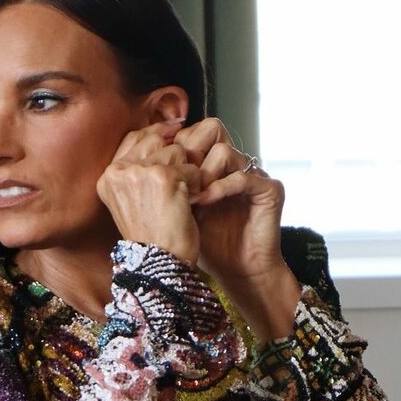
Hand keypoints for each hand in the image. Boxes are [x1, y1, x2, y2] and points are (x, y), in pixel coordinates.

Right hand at [97, 120, 201, 267]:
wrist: (159, 265)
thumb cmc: (152, 238)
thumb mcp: (133, 201)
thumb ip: (139, 170)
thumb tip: (165, 133)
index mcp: (107, 177)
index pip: (134, 138)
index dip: (157, 136)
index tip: (174, 134)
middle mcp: (119, 172)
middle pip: (157, 141)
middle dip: (173, 159)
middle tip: (175, 188)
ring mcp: (140, 172)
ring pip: (176, 151)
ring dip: (187, 173)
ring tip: (180, 199)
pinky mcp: (163, 177)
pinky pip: (191, 166)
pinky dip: (198, 184)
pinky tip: (189, 203)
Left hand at [173, 118, 300, 340]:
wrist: (235, 270)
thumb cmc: (203, 243)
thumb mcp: (175, 209)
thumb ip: (161, 183)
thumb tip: (130, 161)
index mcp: (213, 162)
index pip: (192, 133)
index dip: (171, 148)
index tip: (155, 171)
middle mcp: (234, 163)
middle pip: (210, 130)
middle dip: (186, 155)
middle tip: (171, 180)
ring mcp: (253, 173)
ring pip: (224, 150)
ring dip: (201, 174)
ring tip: (188, 197)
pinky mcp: (269, 190)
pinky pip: (242, 177)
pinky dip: (219, 188)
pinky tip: (202, 203)